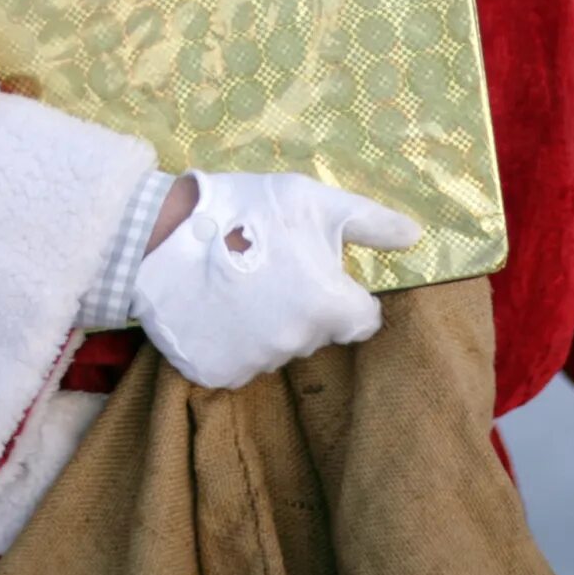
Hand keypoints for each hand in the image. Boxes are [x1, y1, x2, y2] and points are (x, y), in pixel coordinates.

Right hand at [129, 169, 420, 389]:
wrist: (157, 237)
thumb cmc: (243, 210)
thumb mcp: (311, 200)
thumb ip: (370, 223)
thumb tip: (417, 237)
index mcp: (328, 306)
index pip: (362, 318)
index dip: (344, 294)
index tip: (316, 271)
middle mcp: (297, 343)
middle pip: (318, 332)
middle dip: (303, 306)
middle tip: (269, 268)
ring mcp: (256, 363)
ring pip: (278, 346)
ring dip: (266, 323)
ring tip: (237, 283)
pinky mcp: (219, 374)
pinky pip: (240, 361)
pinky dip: (231, 340)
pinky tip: (215, 307)